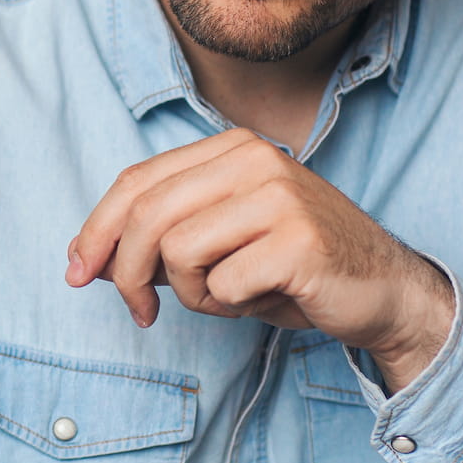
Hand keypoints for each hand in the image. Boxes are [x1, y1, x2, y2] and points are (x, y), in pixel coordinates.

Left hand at [66, 128, 456, 388]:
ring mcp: (279, 196)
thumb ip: (161, 240)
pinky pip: (222, 285)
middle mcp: (254, 159)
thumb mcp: (220, 244)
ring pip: (179, 252)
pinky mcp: (298, 241)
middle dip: (125, 273)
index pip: (137, 181)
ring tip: (229, 297)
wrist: (384, 291)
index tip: (78, 271)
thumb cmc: (294, 268)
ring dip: (192, 294)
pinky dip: (231, 307)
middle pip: (147, 215)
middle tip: (140, 313)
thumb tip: (88, 257)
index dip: (96, 229)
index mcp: (231, 148)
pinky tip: (264, 300)